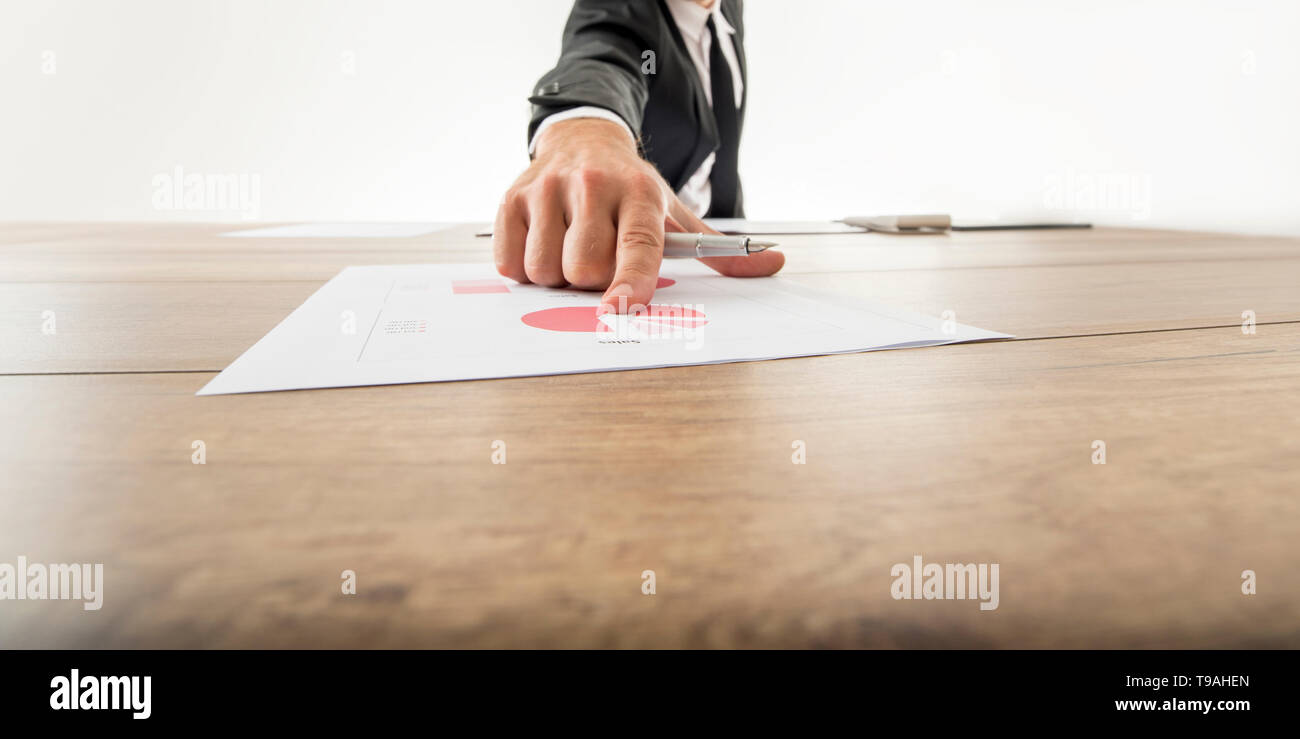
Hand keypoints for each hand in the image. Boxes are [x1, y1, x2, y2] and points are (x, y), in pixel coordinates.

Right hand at [493, 118, 783, 312]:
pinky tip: (542, 242)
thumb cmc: (631, 188)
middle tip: (598, 259)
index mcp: (640, 193)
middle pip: (584, 268)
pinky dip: (523, 267)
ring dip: (556, 276)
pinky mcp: (512, 197)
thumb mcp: (676, 213)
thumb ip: (720, 249)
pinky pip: (511, 261)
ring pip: (544, 269)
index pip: (637, 245)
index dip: (629, 281)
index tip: (620, 308)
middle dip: (590, 280)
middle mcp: (593, 185)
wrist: (584, 138)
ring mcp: (548, 189)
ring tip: (569, 248)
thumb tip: (774, 264)